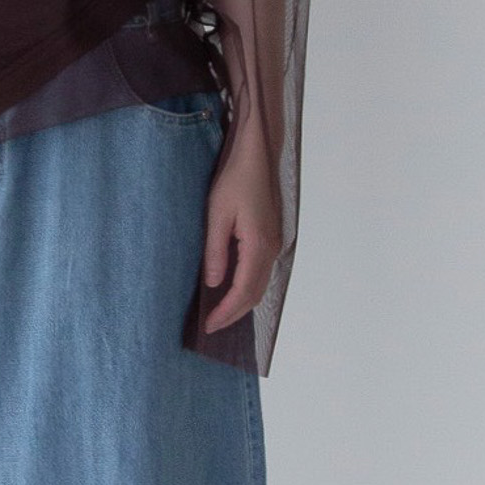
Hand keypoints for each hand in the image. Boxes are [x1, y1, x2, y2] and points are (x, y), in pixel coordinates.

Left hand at [200, 133, 279, 335]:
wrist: (257, 156)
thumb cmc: (236, 180)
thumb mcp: (217, 215)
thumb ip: (215, 251)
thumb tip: (213, 283)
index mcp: (258, 245)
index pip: (242, 290)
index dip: (226, 311)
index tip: (209, 326)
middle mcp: (271, 249)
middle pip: (255, 294)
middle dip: (234, 314)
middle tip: (212, 328)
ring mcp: (274, 244)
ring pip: (260, 285)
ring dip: (241, 303)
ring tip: (220, 315)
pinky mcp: (271, 239)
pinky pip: (261, 272)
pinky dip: (247, 288)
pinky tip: (232, 290)